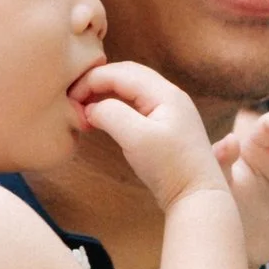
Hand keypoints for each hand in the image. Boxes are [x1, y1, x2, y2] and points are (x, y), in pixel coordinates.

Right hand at [73, 62, 225, 210]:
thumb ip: (110, 115)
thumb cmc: (170, 168)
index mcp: (165, 93)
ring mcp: (170, 111)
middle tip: (74, 98)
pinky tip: (104, 118)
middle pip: (127, 75)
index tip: (71, 98)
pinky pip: (137, 105)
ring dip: (107, 93)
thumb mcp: (136, 138)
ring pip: (132, 89)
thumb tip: (90, 108)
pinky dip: (117, 106)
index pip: (121, 72)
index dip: (93, 80)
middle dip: (98, 82)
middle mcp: (170, 96)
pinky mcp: (166, 127)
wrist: (198, 196)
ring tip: (85, 107)